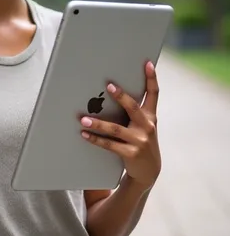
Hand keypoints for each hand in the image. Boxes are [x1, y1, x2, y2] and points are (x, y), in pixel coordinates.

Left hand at [80, 61, 160, 190]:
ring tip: (83, 118)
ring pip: (116, 128)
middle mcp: (147, 126)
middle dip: (121, 96)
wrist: (149, 171)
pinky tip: (84, 134)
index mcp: (150, 116)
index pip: (153, 93)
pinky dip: (95, 139)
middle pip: (133, 107)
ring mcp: (140, 140)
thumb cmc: (141, 142)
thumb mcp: (144, 126)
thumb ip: (135, 111)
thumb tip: (112, 92)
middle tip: (109, 86)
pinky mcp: (131, 153)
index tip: (148, 63)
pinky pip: (110, 144)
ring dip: (98, 123)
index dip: (152, 78)